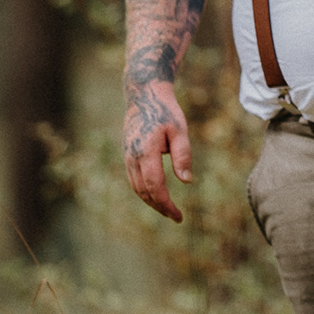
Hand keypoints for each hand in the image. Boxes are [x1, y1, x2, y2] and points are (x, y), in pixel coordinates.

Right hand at [124, 81, 192, 221]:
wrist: (143, 96)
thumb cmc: (165, 112)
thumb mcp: (179, 130)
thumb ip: (182, 155)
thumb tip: (186, 181)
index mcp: (145, 152)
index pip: (155, 187)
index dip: (166, 204)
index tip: (178, 216)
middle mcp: (132, 157)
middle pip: (144, 191)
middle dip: (159, 207)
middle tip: (176, 217)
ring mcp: (127, 156)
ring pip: (137, 187)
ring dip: (151, 201)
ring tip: (168, 210)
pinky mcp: (127, 155)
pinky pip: (134, 179)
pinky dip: (145, 191)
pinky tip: (157, 195)